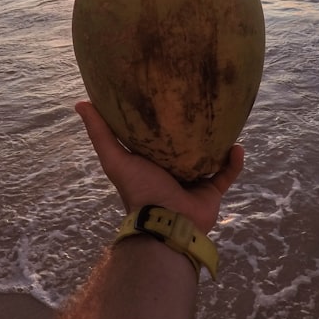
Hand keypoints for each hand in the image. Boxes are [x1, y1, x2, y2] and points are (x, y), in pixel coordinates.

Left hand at [75, 101, 243, 232]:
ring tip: (225, 121)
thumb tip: (81, 102)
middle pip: (185, 146)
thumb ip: (100, 133)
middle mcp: (172, 170)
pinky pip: (227, 174)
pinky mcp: (211, 192)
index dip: (159, 119)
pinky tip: (237, 145)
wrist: (167, 222)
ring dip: (217, 143)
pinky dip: (234, 162)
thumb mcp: (115, 158)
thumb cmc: (140, 189)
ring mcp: (193, 182)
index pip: (156, 137)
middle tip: (202, 105)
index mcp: (151, 162)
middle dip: (193, 130)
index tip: (167, 96)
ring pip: (209, 158)